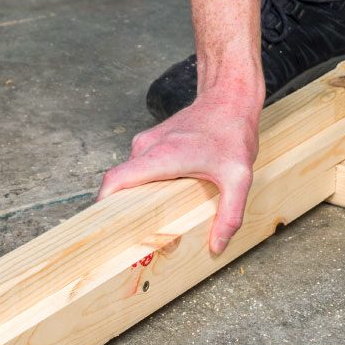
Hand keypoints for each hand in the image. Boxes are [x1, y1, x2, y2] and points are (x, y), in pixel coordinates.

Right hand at [98, 92, 259, 253]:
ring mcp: (147, 143)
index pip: (116, 180)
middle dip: (123, 209)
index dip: (105, 205)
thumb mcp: (239, 178)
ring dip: (135, 196)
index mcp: (162, 157)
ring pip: (129, 176)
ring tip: (153, 218)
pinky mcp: (151, 142)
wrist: (228, 98)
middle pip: (119, 183)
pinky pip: (138, 167)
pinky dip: (144, 184)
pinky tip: (163, 196)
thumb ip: (230, 214)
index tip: (107, 226)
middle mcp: (148, 148)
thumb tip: (217, 245)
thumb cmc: (231, 133)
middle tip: (138, 234)